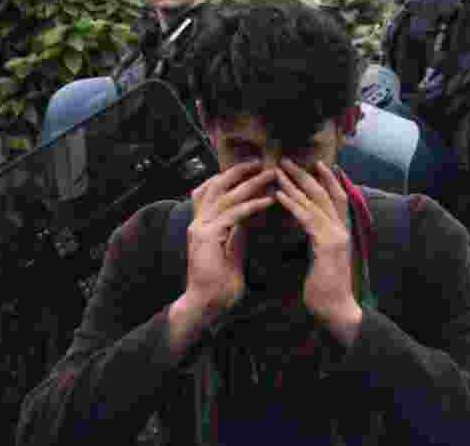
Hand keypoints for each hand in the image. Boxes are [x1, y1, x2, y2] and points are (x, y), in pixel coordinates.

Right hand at [184, 161, 277, 325]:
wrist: (206, 305)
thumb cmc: (220, 282)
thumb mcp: (232, 249)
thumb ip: (237, 231)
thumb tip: (249, 217)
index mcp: (202, 223)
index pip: (212, 190)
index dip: (231, 176)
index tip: (253, 168)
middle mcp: (197, 221)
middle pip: (216, 185)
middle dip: (239, 171)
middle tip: (263, 163)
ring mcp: (199, 228)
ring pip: (226, 196)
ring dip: (251, 184)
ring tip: (272, 176)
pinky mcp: (205, 237)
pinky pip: (232, 214)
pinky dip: (252, 205)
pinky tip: (269, 201)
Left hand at [274, 159, 360, 340]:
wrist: (337, 311)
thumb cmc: (326, 290)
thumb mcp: (322, 260)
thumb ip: (318, 243)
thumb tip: (309, 232)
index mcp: (341, 231)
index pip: (336, 197)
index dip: (326, 179)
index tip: (313, 163)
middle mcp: (341, 228)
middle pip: (325, 192)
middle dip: (306, 174)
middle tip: (287, 160)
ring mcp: (336, 235)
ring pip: (314, 201)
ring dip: (295, 184)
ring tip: (278, 171)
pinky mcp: (327, 245)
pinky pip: (307, 219)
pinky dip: (292, 204)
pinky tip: (279, 195)